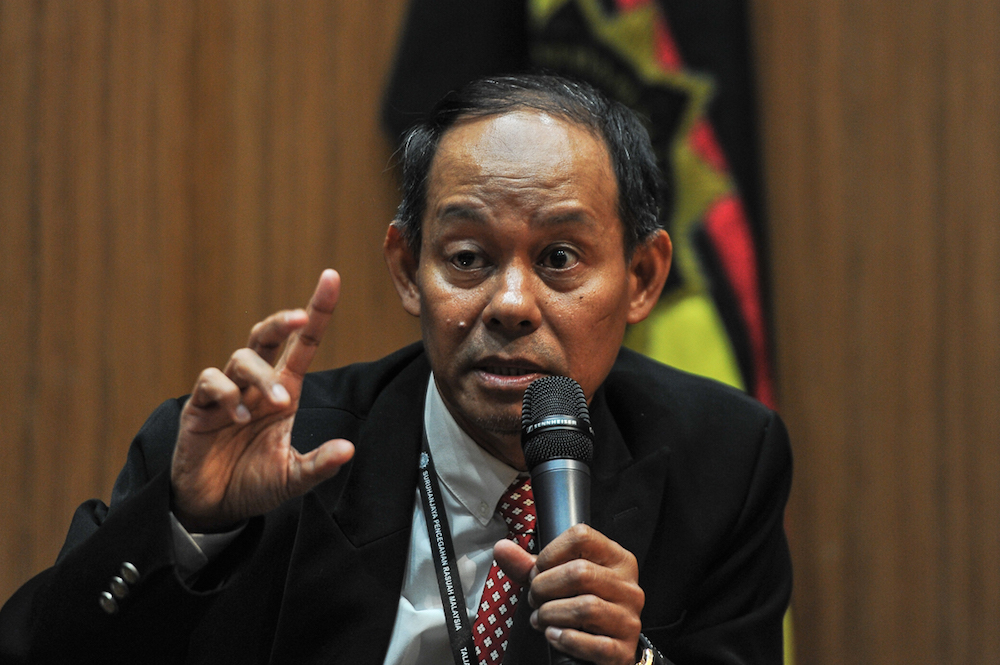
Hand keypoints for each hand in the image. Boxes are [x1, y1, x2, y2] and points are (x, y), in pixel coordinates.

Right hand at [170, 269, 354, 531]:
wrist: (214, 508)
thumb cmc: (255, 483)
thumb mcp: (294, 478)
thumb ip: (319, 464)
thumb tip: (348, 449)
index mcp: (284, 391)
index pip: (301, 344)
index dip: (316, 311)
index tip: (331, 277)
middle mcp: (255, 385)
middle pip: (265, 335)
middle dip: (282, 321)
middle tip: (299, 319)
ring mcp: (226, 393)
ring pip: (241, 358)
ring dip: (261, 376)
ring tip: (276, 404)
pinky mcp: (198, 407)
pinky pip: (210, 382)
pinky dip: (226, 394)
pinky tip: (239, 418)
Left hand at [495, 524, 643, 664]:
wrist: (610, 645)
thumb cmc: (584, 604)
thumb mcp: (559, 579)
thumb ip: (530, 565)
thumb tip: (501, 548)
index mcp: (615, 559)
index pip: (582, 536)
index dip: (550, 553)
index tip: (538, 570)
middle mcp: (627, 585)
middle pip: (580, 572)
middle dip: (544, 587)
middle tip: (535, 599)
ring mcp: (629, 618)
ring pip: (586, 607)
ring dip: (551, 614)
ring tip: (541, 618)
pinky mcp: (624, 649)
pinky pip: (594, 644)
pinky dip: (566, 640)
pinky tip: (554, 636)